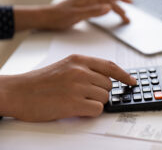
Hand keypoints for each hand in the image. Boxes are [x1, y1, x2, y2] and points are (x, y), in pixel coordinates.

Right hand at [0, 54, 135, 121]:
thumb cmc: (41, 81)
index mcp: (79, 60)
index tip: (132, 81)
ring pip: (104, 97)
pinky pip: (97, 109)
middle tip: (85, 95)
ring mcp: (77, 87)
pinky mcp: (73, 103)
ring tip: (77, 101)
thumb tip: (107, 80)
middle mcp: (80, 71)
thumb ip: (86, 69)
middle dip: (101, 92)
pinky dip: (90, 111)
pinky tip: (76, 108)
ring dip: (94, 102)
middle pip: (108, 85)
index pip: (110, 66)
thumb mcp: (65, 66)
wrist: (18, 91)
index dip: (124, 75)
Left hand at [14, 0, 131, 30]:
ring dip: (115, 10)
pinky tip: (110, 14)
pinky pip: (100, 7)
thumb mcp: (76, 15)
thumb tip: (109, 8)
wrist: (47, 17)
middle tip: (127, 19)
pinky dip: (108, 11)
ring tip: (123, 18)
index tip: (130, 3)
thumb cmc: (59, 16)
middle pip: (109, 0)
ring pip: (105, 4)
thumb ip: (93, 11)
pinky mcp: (85, 7)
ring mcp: (87, 1)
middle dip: (120, 8)